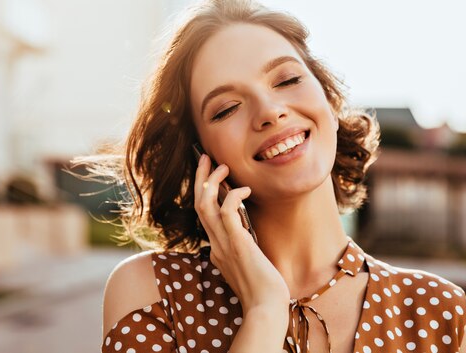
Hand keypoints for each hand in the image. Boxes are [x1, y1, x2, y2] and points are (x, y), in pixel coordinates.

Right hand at [194, 154, 289, 311]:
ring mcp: (224, 245)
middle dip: (201, 179)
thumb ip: (242, 248)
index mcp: (217, 249)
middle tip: (204, 157)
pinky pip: (227, 213)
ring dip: (210, 182)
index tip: (211, 175)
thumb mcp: (248, 264)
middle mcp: (215, 244)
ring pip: (205, 205)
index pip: (204, 215)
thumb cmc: (263, 290)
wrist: (266, 308)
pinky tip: (244, 189)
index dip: (205, 192)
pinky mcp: (238, 244)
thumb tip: (244, 233)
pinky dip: (232, 196)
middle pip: (199, 204)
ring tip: (221, 165)